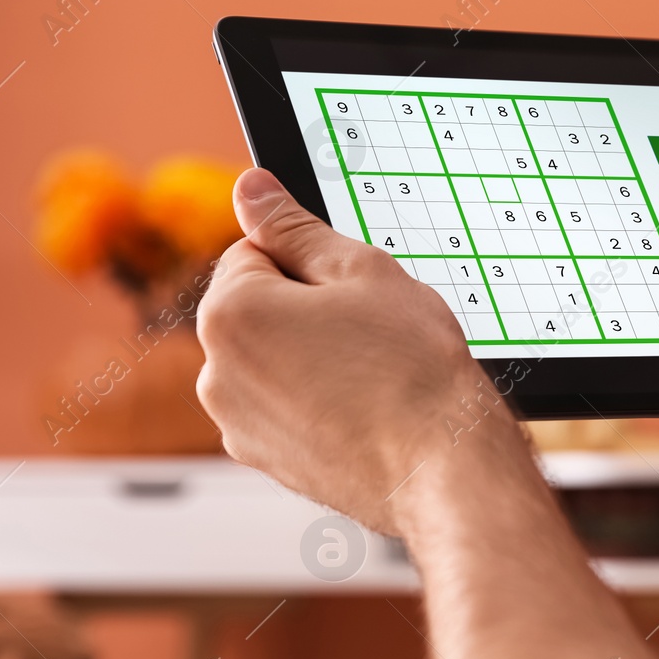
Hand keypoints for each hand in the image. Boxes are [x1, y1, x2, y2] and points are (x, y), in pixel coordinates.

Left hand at [195, 168, 503, 532]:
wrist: (442, 468)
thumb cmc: (411, 370)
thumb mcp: (360, 271)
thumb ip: (293, 227)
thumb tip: (250, 190)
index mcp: (229, 313)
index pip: (255, 251)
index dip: (311, 262)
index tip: (353, 289)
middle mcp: (216, 372)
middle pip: (256, 307)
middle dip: (302, 308)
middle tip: (369, 330)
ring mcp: (237, 423)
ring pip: (271, 358)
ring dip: (307, 354)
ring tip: (369, 373)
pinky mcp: (265, 458)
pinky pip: (283, 405)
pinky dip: (313, 399)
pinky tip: (362, 408)